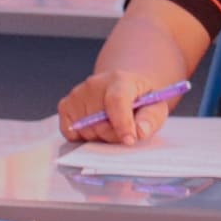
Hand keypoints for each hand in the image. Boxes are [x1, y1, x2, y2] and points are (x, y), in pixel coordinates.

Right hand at [58, 70, 175, 144]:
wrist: (122, 87)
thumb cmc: (138, 98)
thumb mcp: (155, 107)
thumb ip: (150, 119)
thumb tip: (139, 132)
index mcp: (119, 80)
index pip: (116, 101)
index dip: (122, 123)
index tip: (129, 139)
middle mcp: (94, 84)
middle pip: (100, 122)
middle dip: (114, 135)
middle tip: (125, 131)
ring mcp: (76, 94)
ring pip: (85, 131)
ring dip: (99, 137)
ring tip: (110, 126)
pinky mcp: (65, 105)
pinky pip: (71, 133)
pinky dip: (83, 137)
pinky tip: (95, 127)